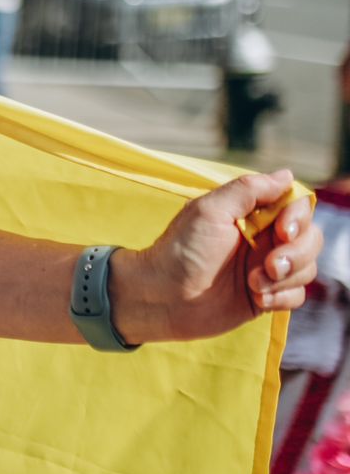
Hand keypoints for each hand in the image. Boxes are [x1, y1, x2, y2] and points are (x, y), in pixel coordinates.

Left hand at [117, 169, 321, 342]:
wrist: (162, 297)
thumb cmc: (180, 250)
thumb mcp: (209, 211)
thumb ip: (248, 190)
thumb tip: (287, 175)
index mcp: (251, 215)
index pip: (297, 207)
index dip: (298, 219)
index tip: (281, 231)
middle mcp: (263, 239)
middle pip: (311, 239)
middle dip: (296, 254)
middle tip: (268, 265)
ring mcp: (266, 269)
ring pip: (307, 268)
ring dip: (285, 278)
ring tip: (252, 283)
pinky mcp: (266, 296)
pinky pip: (296, 295)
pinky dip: (281, 297)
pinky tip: (256, 298)